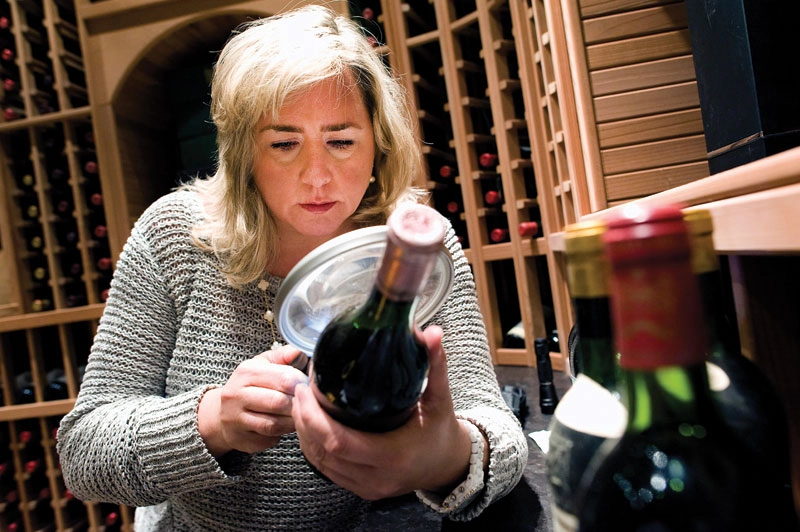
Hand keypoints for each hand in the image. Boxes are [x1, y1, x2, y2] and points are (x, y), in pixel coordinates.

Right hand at [198, 346, 308, 456]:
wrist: (221, 413)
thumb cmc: (249, 386)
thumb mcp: (262, 365)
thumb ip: (282, 356)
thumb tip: (299, 352)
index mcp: (245, 372)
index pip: (283, 378)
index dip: (301, 384)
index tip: (307, 387)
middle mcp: (236, 395)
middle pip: (278, 403)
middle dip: (297, 404)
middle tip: (306, 404)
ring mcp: (235, 419)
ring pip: (273, 424)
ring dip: (291, 422)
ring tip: (297, 416)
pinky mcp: (239, 439)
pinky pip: (267, 440)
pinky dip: (280, 435)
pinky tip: (283, 427)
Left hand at [292, 325, 475, 499]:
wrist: (448, 465)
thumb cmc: (441, 430)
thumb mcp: (439, 397)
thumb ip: (435, 364)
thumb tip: (431, 332)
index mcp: (393, 455)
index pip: (338, 441)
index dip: (314, 417)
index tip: (306, 390)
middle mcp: (377, 477)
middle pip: (322, 452)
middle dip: (303, 420)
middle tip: (299, 391)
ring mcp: (367, 487)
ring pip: (320, 463)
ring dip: (304, 434)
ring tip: (300, 404)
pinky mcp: (362, 490)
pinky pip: (327, 472)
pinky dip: (314, 449)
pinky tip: (310, 427)